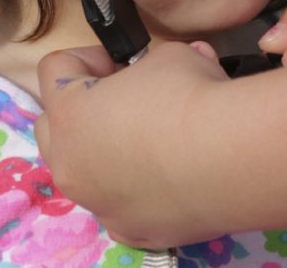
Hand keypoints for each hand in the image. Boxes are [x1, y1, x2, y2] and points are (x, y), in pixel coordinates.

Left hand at [36, 40, 228, 247]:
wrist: (232, 157)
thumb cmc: (189, 95)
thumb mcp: (169, 55)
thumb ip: (154, 62)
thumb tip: (181, 65)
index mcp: (69, 114)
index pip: (54, 69)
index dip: (90, 57)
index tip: (123, 63)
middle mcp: (70, 165)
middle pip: (53, 126)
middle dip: (83, 107)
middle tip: (127, 98)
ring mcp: (98, 205)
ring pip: (84, 170)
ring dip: (105, 149)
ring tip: (151, 136)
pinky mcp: (131, 231)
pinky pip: (118, 202)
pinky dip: (134, 186)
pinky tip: (169, 172)